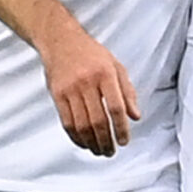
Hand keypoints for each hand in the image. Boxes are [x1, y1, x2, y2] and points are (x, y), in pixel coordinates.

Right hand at [38, 19, 138, 154]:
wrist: (60, 40)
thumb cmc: (90, 53)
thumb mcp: (116, 66)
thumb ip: (128, 91)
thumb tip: (135, 116)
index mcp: (105, 74)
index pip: (116, 108)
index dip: (121, 128)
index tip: (124, 140)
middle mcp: (87, 82)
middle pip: (98, 120)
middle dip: (106, 141)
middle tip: (111, 151)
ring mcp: (70, 89)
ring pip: (82, 125)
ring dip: (91, 142)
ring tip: (99, 150)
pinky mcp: (57, 95)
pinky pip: (67, 122)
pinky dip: (76, 137)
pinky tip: (83, 142)